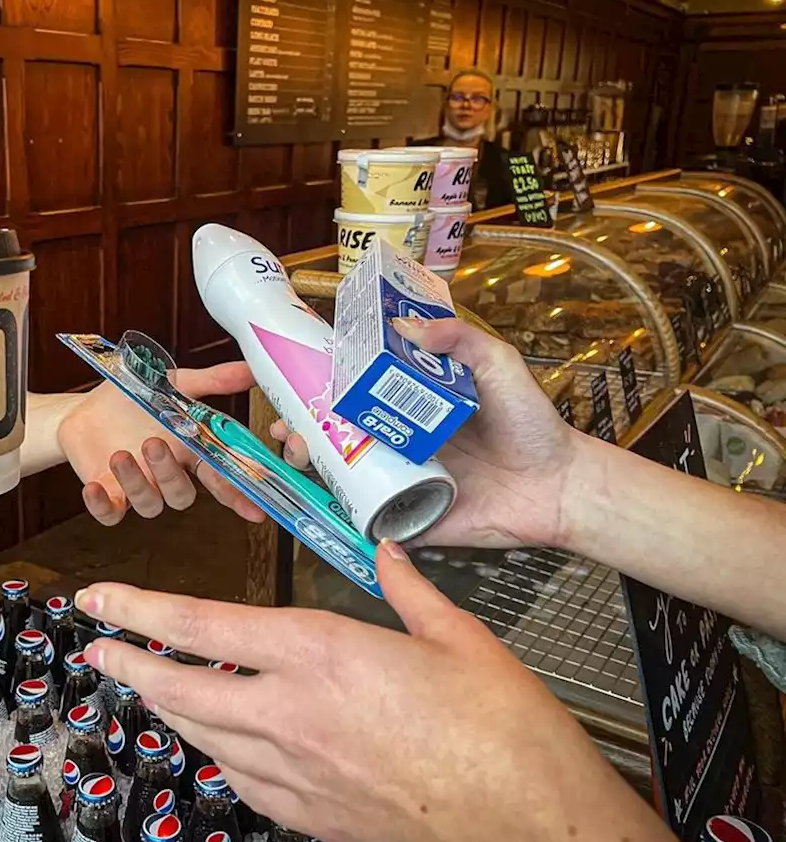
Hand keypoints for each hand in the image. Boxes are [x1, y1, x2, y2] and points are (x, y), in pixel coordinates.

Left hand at [57, 362, 265, 525]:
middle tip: (154, 443)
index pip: (219, 478)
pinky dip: (102, 506)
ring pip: (150, 504)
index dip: (237, 495)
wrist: (83, 409)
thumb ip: (213, 381)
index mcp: (187, 451)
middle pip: (182, 494)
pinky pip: (110, 515)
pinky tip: (94, 488)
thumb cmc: (132, 399)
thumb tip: (251, 370)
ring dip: (137, 482)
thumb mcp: (174, 382)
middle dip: (170, 474)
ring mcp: (138, 488)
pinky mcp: (108, 495)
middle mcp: (166, 474)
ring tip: (120, 454)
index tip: (254, 508)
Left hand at [77, 542, 698, 841]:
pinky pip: (242, 780)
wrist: (537, 839)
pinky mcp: (313, 817)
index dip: (141, 610)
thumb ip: (411, 589)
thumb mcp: (463, 640)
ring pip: (204, 736)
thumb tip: (388, 550)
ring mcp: (298, 774)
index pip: (204, 627)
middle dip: (131, 664)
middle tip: (97, 647)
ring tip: (141, 685)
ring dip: (165, 706)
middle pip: (183, 687)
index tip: (99, 599)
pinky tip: (214, 744)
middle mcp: (293, 715)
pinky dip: (216, 753)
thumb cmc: (510, 738)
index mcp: (325, 655)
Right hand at [274, 316, 581, 547]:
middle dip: (294, 424)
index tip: (282, 372)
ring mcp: (394, 476)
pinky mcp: (403, 516)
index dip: (308, 378)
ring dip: (305, 461)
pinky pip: (359, 514)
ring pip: (333, 469)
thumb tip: (410, 325)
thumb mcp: (498, 366)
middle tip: (283, 424)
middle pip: (327, 427)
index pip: (347, 383)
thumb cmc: (532, 425)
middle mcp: (392, 436)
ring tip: (296, 451)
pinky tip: (315, 499)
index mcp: (406, 400)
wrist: (559, 488)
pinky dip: (332, 510)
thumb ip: (459, 340)